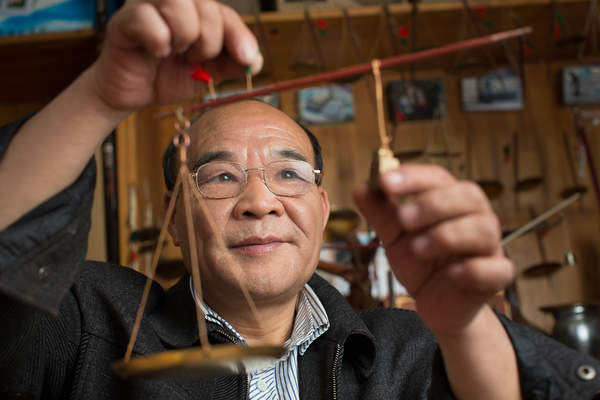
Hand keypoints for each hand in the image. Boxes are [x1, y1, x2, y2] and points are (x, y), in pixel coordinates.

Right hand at [91, 0, 261, 110]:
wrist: (134, 95)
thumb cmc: (167, 76)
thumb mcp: (207, 73)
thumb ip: (231, 64)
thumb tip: (255, 60)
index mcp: (195, 12)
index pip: (224, 11)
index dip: (238, 34)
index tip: (247, 58)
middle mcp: (172, 3)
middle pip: (204, 3)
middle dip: (209, 40)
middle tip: (195, 58)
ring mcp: (147, 7)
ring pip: (177, 2)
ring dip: (184, 35)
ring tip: (174, 52)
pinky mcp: (125, 21)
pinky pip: (147, 18)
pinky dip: (158, 40)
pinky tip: (155, 52)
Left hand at [353, 164, 513, 336]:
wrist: (433, 303)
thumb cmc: (418, 260)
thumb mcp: (394, 236)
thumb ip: (380, 212)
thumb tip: (361, 187)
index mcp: (450, 199)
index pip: (438, 178)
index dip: (413, 177)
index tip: (385, 182)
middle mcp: (475, 216)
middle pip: (468, 195)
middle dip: (433, 204)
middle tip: (403, 219)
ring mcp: (489, 246)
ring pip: (484, 229)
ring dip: (448, 236)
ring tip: (417, 249)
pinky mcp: (497, 276)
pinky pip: (497, 268)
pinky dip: (474, 269)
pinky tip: (451, 273)